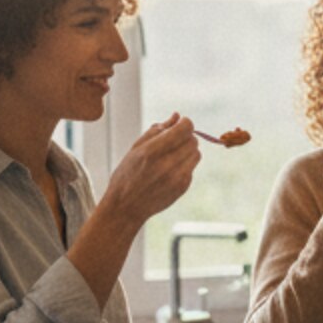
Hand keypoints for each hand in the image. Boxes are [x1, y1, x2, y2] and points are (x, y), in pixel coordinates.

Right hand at [99, 114, 199, 228]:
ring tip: (171, 155)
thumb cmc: (127, 174)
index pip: (185, 129)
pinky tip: (170, 169)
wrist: (126, 206)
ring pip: (196, 153)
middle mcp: (167, 165)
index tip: (181, 123)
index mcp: (152, 152)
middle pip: (193, 140)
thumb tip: (176, 115)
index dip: (186, 123)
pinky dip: (185, 164)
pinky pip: (192, 168)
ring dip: (188, 150)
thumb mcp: (136, 148)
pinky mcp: (183, 187)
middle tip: (174, 140)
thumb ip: (157, 130)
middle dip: (186, 136)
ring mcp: (177, 177)